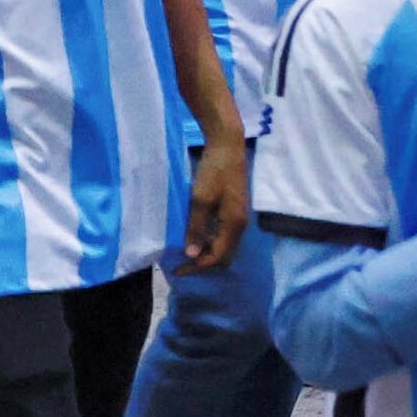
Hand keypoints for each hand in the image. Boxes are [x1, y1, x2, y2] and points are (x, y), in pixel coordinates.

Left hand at [181, 131, 250, 271]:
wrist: (228, 146)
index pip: (217, 257)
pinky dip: (211, 242)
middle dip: (204, 264)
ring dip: (207, 253)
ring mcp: (239, 217)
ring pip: (225, 246)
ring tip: (186, 254)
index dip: (197, 266)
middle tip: (181, 265)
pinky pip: (225, 235)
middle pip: (225, 256)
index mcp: (233, 224)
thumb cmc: (214, 171)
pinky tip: (197, 237)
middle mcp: (240, 225)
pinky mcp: (235, 210)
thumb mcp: (200, 200)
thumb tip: (191, 254)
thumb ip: (196, 228)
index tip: (176, 270)